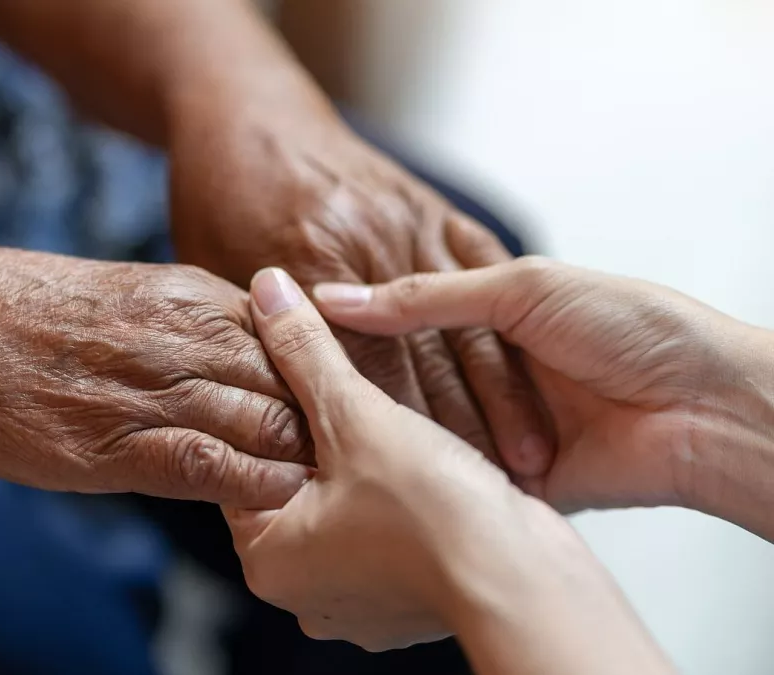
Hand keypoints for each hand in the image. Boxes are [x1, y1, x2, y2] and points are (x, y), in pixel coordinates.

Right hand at [0, 243, 312, 508]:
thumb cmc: (24, 311)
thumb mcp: (126, 294)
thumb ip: (189, 324)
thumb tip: (241, 364)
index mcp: (191, 295)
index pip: (296, 340)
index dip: (325, 380)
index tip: (337, 413)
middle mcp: (184, 335)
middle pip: (296, 382)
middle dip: (326, 424)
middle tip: (347, 460)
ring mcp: (150, 387)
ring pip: (266, 421)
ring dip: (298, 459)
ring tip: (319, 489)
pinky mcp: (114, 443)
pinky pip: (210, 464)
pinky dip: (251, 485)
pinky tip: (270, 499)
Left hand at [168, 107, 549, 476]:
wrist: (248, 112)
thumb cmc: (220, 200)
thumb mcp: (216, 277)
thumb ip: (252, 341)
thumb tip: (263, 419)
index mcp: (310, 263)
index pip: (355, 372)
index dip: (389, 443)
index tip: (416, 501)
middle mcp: (364, 243)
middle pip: (414, 358)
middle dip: (453, 436)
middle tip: (490, 499)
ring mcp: (405, 224)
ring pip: (459, 327)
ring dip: (500, 400)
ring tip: (532, 466)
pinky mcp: (437, 213)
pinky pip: (485, 286)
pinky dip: (506, 338)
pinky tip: (531, 385)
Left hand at [224, 268, 555, 651]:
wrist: (526, 585)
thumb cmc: (435, 514)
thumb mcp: (356, 414)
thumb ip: (306, 351)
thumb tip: (267, 290)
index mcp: (267, 559)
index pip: (245, 465)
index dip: (271, 409)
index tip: (297, 372)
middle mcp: (303, 592)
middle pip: (296, 486)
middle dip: (323, 438)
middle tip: (345, 393)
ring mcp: (357, 604)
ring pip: (346, 508)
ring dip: (364, 465)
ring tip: (386, 424)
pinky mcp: (408, 602)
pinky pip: (388, 533)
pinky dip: (400, 499)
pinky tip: (421, 466)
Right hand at [313, 255, 773, 512]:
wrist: (706, 408)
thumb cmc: (637, 328)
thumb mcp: (524, 289)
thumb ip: (427, 297)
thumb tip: (339, 299)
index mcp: (497, 310)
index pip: (405, 314)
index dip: (355, 321)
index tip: (299, 325)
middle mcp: (493, 368)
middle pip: (409, 375)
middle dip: (362, 380)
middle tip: (296, 386)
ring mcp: (500, 425)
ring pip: (425, 427)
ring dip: (391, 426)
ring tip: (322, 428)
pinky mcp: (513, 479)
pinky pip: (455, 474)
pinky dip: (426, 470)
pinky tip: (377, 463)